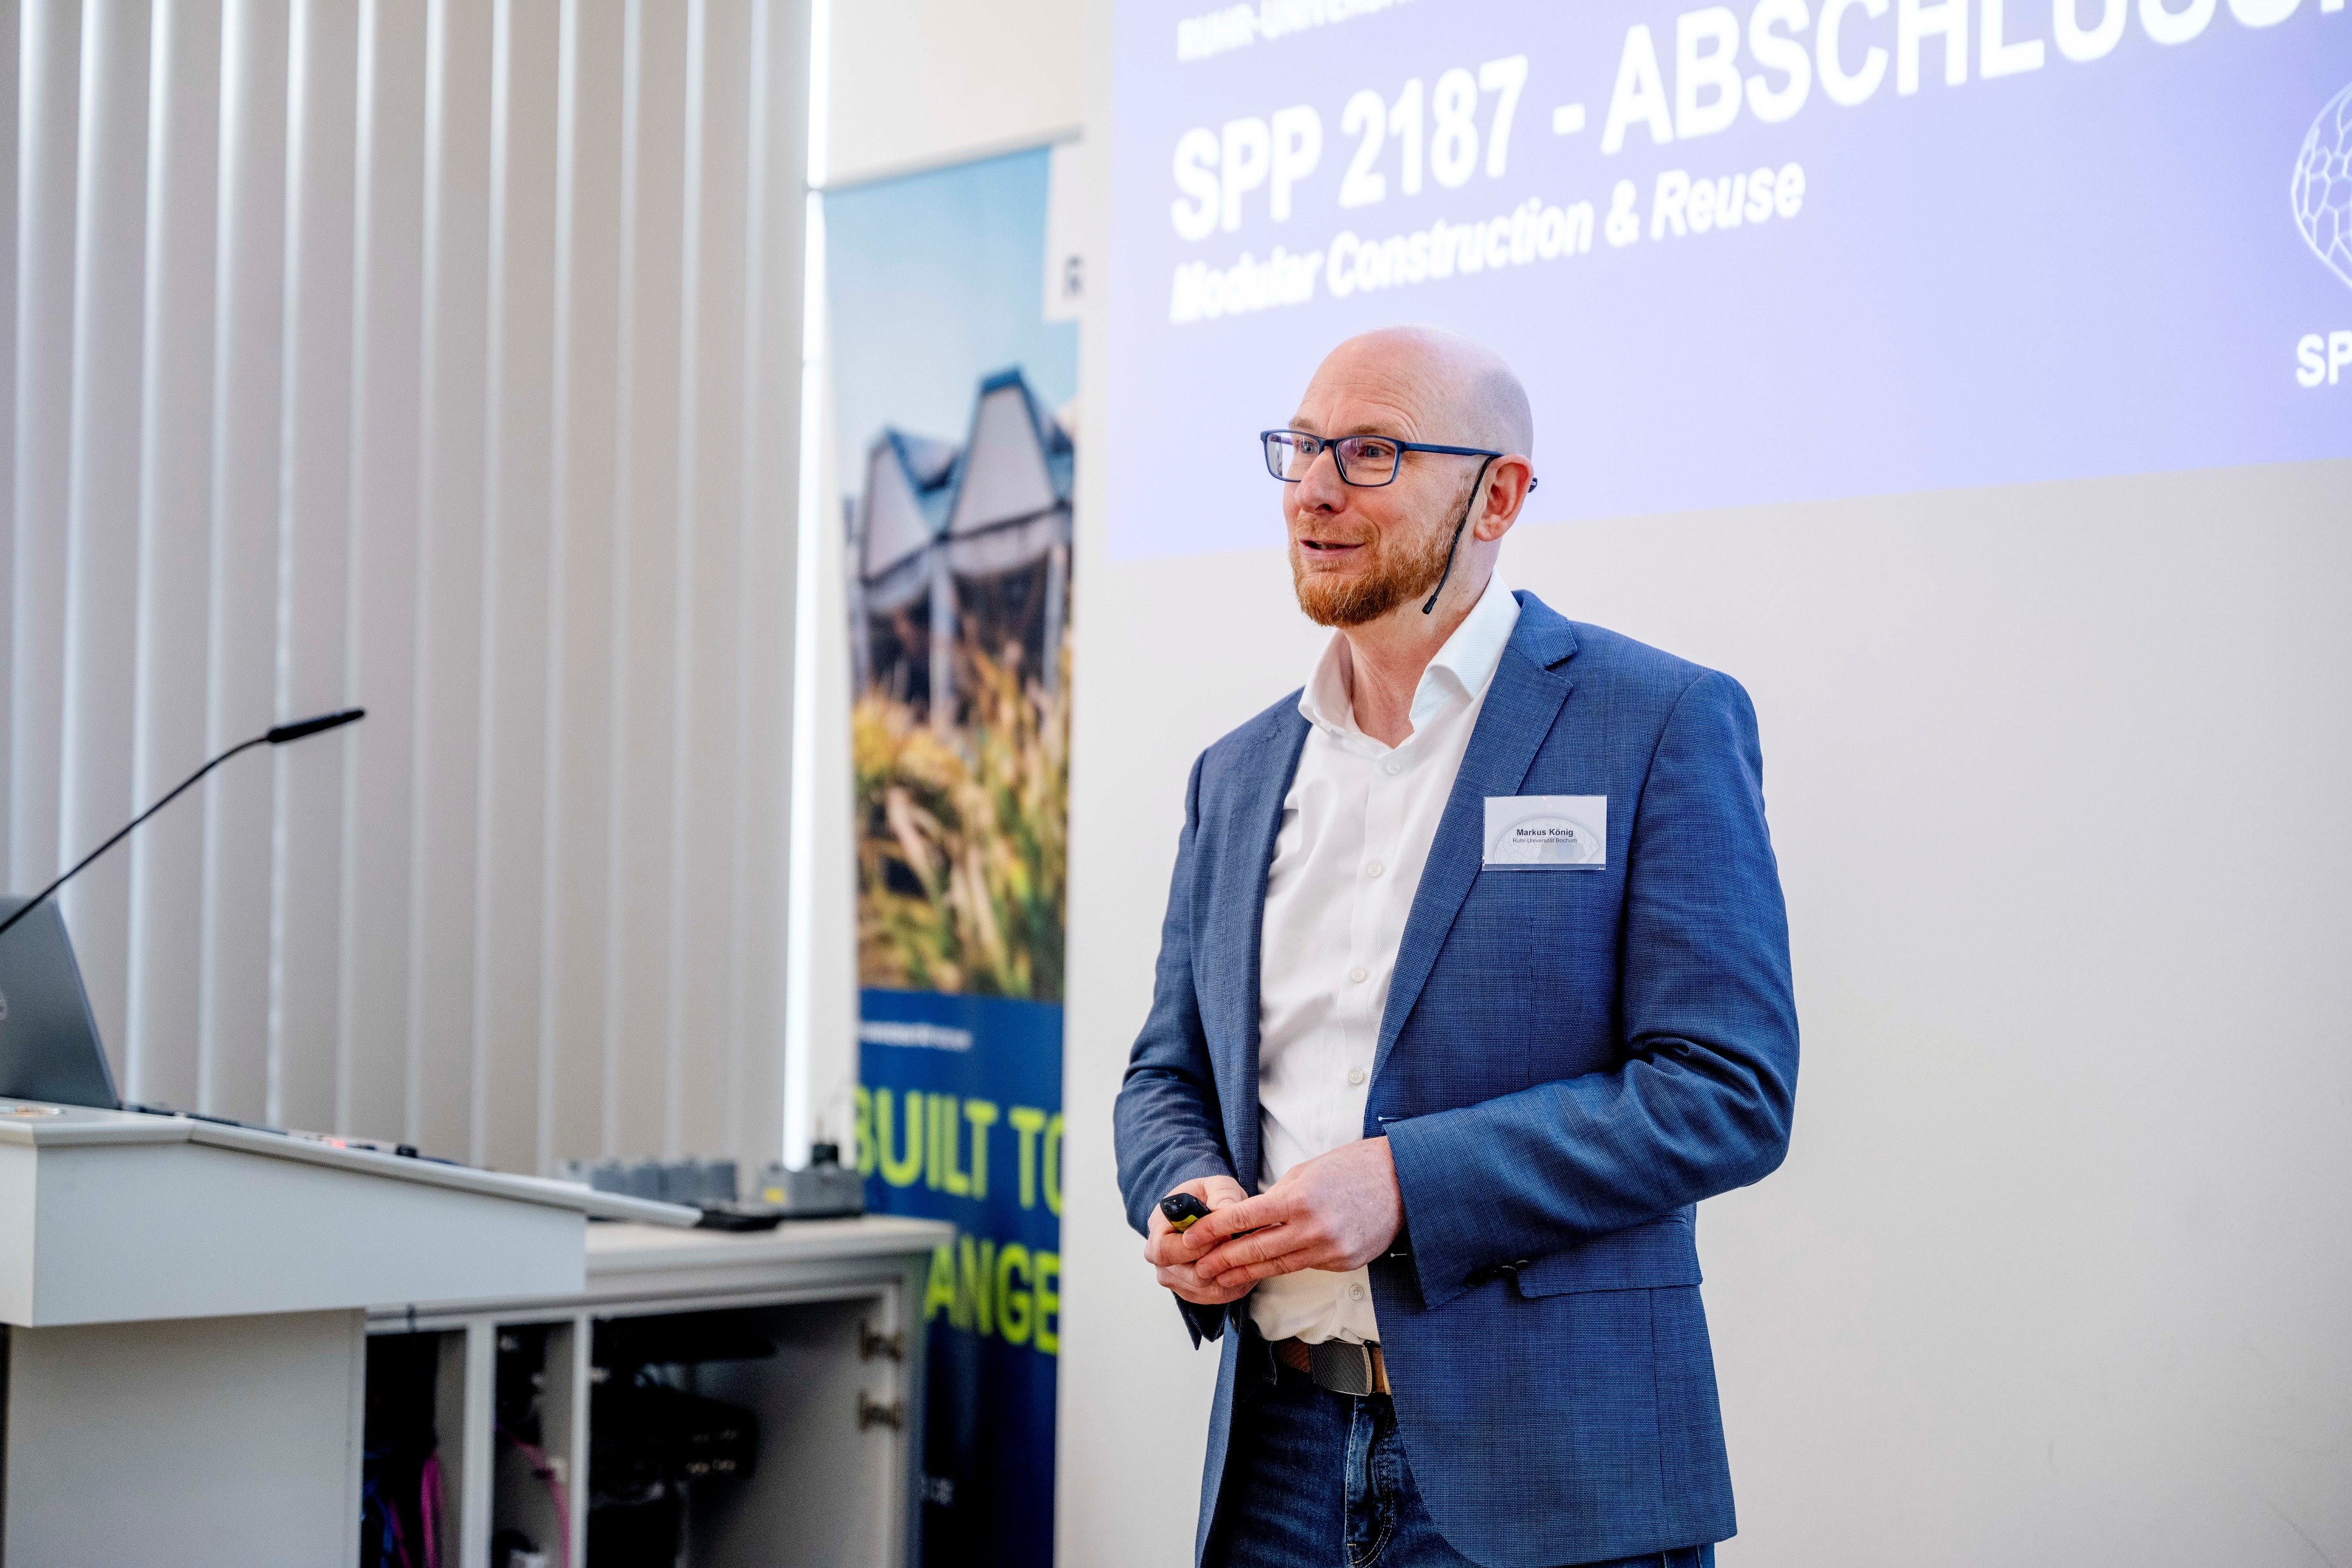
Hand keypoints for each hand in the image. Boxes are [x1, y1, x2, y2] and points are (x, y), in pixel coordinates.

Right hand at [1143, 1174, 1254, 1305]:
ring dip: (1228, 1272)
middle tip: (1235, 1244)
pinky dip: (1232, 1283)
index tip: (1222, 1235)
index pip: (1165, 1251)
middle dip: (1218, 1261)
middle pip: (1188, 1276)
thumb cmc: (1208, 1198)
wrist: (1207, 1212)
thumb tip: (1225, 1209)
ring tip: (1242, 1252)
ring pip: (1205, 1289)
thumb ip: (1222, 1195)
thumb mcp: (1217, 1186)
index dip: (1196, 1247)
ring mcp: (1175, 1279)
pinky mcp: (1192, 1292)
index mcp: (1158, 1229)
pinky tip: (1240, 1264)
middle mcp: (1161, 1260)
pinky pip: (1215, 1297)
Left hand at [1184, 1138, 1402, 1290]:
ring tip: (1220, 1278)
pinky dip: (1282, 1267)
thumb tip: (1247, 1220)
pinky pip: (1305, 1266)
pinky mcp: (1343, 1263)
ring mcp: (1330, 1250)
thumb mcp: (1305, 1172)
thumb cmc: (1351, 1168)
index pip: (1244, 1218)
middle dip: (1223, 1260)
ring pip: (1278, 1266)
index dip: (1214, 1230)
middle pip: (1256, 1251)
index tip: (1192, 1238)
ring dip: (1245, 1273)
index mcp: (1299, 1199)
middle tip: (1199, 1268)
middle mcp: (1313, 1228)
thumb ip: (1276, 1199)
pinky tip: (1262, 1270)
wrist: (1402, 1181)